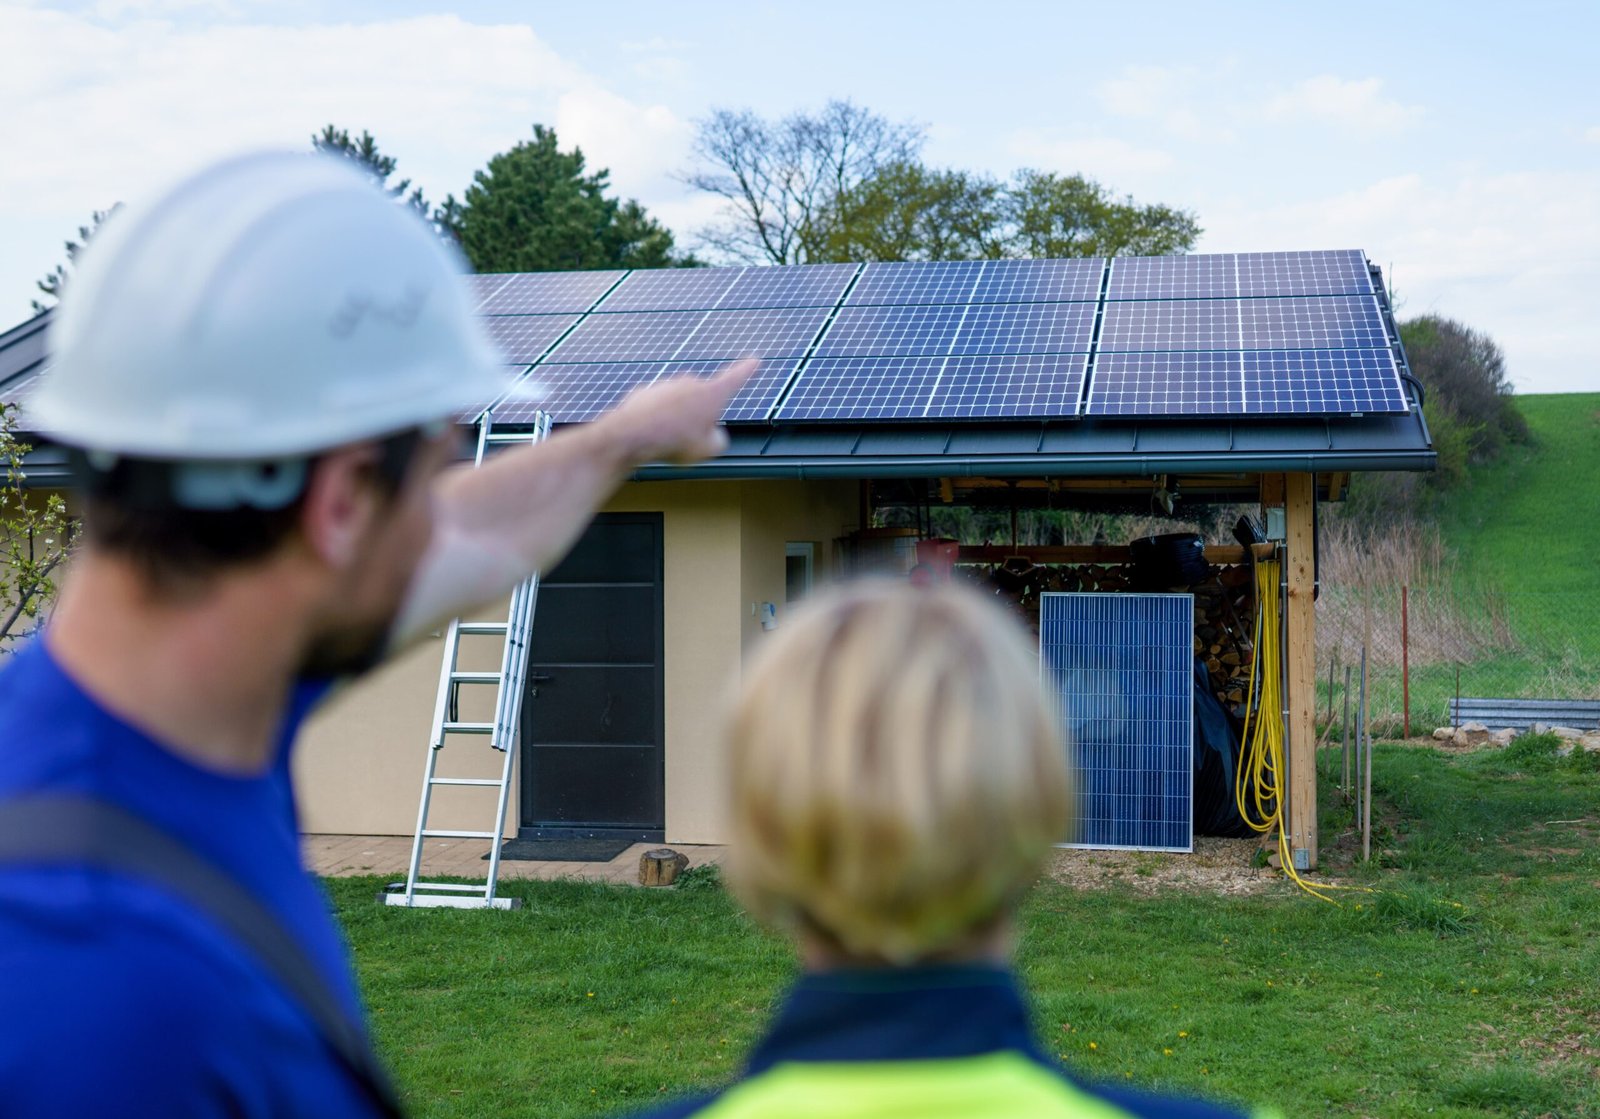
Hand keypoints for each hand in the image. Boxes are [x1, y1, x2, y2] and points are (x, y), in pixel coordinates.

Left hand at [600, 358, 758, 464]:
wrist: (632, 434)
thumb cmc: (674, 441)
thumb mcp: (708, 449)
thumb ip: (718, 439)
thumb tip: (712, 435)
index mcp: (712, 393)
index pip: (735, 379)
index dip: (746, 371)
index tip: (755, 360)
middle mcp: (690, 383)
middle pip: (701, 401)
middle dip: (698, 417)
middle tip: (689, 440)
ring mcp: (666, 385)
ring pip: (677, 406)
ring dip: (675, 421)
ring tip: (665, 440)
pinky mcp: (645, 393)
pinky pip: (656, 410)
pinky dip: (655, 421)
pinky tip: (648, 435)